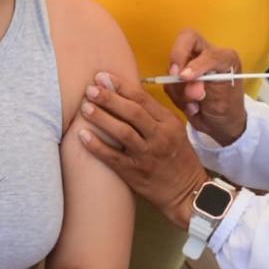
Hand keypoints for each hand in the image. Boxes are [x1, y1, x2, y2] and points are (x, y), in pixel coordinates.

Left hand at [77, 72, 209, 229]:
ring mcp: (147, 155)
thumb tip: (127, 94)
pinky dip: (96, 146)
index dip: (121, 86)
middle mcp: (160, 137)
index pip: (143, 99)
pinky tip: (82, 136)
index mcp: (169, 123)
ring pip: (122, 132)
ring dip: (101, 118)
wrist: (187, 192)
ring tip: (85, 107)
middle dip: (109, 98)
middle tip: (90, 89)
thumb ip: (155, 114)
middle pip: (132, 112)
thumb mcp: (175, 131)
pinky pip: (112, 157)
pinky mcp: (135, 173)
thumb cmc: (178, 158)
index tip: (103, 77)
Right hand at [168, 30, 247, 145]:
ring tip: (195, 105)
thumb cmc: (229, 105)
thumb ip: (206, 80)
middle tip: (175, 76)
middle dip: (178, 56)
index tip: (186, 77)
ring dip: (181, 89)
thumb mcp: (226, 90)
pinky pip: (169, 85)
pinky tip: (192, 107)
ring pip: (174, 68)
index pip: (206, 45)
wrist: (221, 124)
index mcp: (219, 54)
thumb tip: (183, 78)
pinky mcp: (177, 82)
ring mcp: (188, 67)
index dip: (193, 60)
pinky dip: (178, 99)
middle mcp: (203, 55)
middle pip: (185, 38)